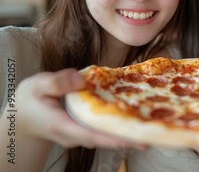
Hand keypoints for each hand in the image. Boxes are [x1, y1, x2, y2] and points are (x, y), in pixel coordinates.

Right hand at [16, 69, 146, 148]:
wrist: (23, 118)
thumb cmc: (30, 100)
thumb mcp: (37, 86)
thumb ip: (57, 82)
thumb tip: (81, 80)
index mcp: (62, 125)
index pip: (91, 134)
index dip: (113, 138)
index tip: (134, 140)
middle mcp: (75, 135)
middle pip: (105, 139)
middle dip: (128, 138)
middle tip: (153, 136)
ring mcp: (81, 135)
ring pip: (107, 136)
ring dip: (127, 133)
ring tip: (151, 128)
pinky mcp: (86, 130)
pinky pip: (105, 130)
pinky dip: (120, 126)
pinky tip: (137, 120)